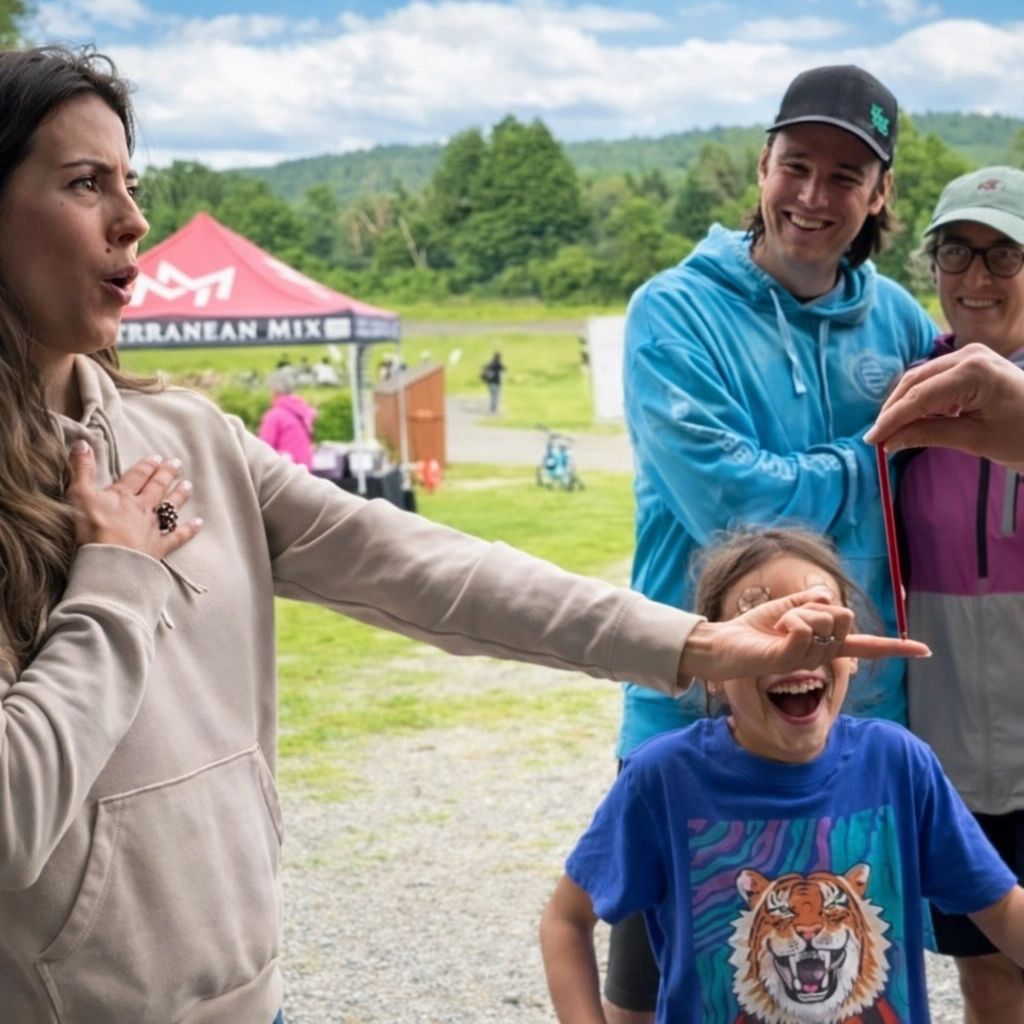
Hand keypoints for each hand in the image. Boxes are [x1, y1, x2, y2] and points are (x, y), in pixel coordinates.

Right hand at [65, 442, 202, 558]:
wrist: (110, 559)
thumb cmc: (92, 527)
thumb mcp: (79, 495)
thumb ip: (82, 469)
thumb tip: (82, 442)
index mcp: (123, 495)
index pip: (137, 476)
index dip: (146, 466)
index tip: (156, 458)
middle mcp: (142, 508)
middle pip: (156, 487)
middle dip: (166, 474)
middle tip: (176, 463)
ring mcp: (153, 527)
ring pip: (170, 507)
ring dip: (179, 495)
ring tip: (188, 485)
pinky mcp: (159, 546)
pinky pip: (178, 536)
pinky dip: (189, 529)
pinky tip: (199, 523)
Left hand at [679, 587, 929, 684]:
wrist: (720, 643)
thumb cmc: (751, 628)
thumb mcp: (785, 609)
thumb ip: (808, 602)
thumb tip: (828, 596)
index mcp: (823, 644)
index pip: (866, 647)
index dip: (895, 648)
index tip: (925, 651)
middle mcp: (819, 655)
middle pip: (843, 619)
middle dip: (818, 607)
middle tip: (790, 617)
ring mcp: (804, 661)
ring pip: (824, 622)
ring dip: (799, 613)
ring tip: (778, 625)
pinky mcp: (786, 662)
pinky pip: (804, 631)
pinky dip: (792, 620)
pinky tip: (779, 627)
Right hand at [864, 343, 1023, 469]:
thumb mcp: (974, 440)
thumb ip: (928, 435)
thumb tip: (889, 441)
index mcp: (974, 370)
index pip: (919, 395)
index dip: (891, 419)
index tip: (871, 440)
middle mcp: (969, 355)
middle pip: (915, 382)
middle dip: (894, 411)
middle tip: (878, 439)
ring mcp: (970, 356)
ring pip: (921, 380)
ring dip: (904, 406)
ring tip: (892, 433)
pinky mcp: (971, 364)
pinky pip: (935, 381)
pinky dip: (921, 402)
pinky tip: (914, 421)